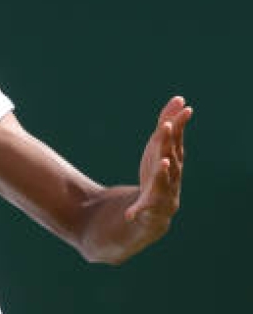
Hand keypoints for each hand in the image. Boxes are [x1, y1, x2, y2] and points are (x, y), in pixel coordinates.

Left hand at [125, 96, 192, 223]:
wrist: (156, 211)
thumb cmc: (158, 174)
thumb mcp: (157, 150)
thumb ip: (165, 127)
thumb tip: (179, 99)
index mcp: (172, 161)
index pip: (176, 141)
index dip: (179, 126)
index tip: (183, 109)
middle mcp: (172, 176)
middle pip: (171, 156)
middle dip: (168, 142)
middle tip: (166, 126)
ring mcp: (163, 193)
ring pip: (164, 181)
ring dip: (163, 172)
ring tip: (163, 162)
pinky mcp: (149, 209)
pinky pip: (143, 209)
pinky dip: (138, 210)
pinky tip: (130, 213)